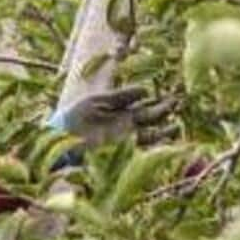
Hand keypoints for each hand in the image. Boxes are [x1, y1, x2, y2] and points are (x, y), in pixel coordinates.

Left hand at [48, 85, 171, 147]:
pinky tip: (164, 138)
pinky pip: (142, 146)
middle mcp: (125, 125)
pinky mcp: (122, 150)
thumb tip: (146, 89)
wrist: (60, 140)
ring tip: (177, 124)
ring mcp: (125, 138)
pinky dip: (154, 143)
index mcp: (120, 111)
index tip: (171, 94)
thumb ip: (121, 96)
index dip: (157, 100)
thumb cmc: (75, 117)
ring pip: (150, 133)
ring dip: (164, 129)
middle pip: (150, 118)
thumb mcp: (99, 101)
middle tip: (179, 103)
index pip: (144, 105)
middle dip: (164, 111)